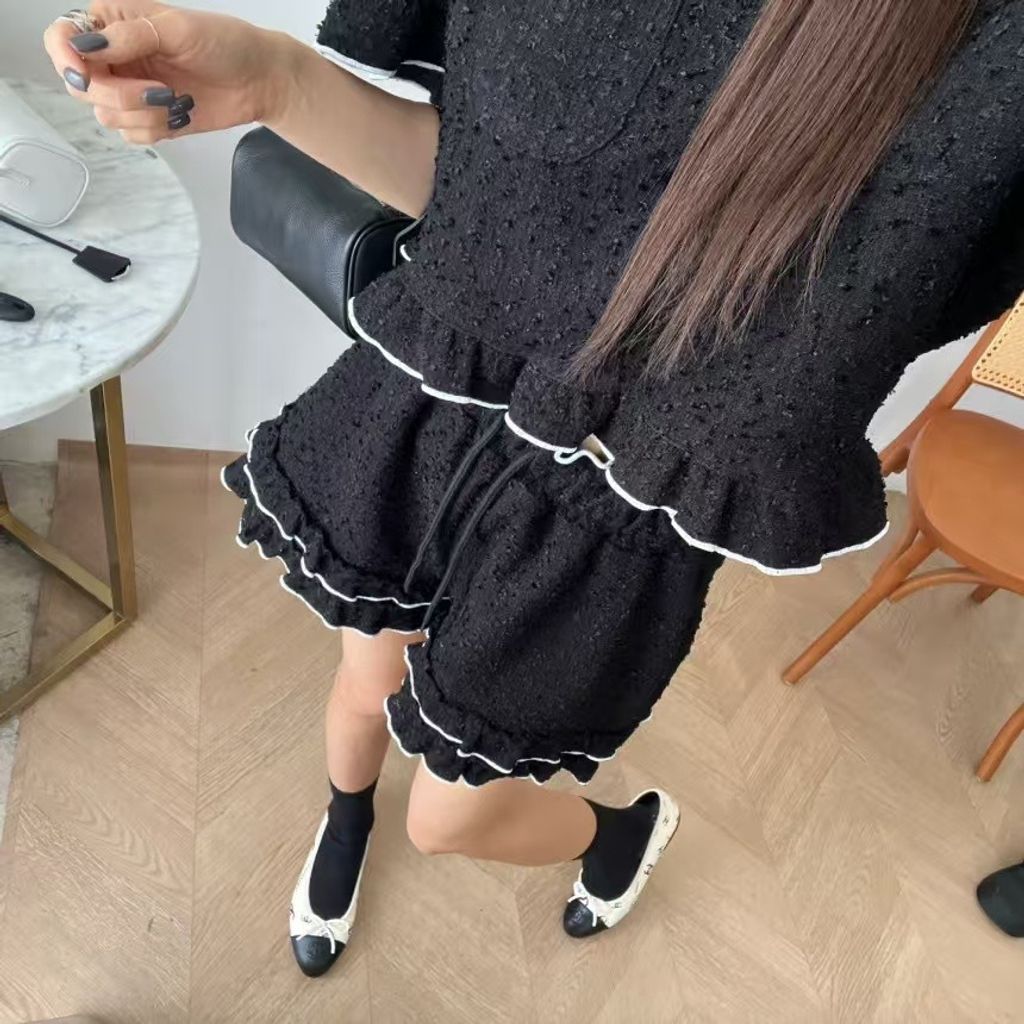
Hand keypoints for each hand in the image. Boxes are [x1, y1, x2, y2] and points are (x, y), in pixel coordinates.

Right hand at [42, 3, 292, 143]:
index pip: (62, 38)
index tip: (87, 74)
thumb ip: (131, 36)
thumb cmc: (224, 43)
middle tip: (159, 91)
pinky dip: (154, 131)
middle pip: (80, 86)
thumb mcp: (177, 28)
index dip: (65, 59)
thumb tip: (89, 45)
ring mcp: (129, 90)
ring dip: (142, 115)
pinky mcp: (148, 119)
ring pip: (106, 116)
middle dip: (117, 95)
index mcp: (111, 23)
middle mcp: (113, 57)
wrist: (259, 80)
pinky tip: (179, 115)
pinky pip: (130, 136)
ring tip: (176, 100)